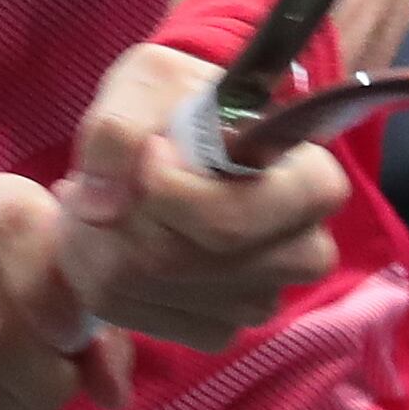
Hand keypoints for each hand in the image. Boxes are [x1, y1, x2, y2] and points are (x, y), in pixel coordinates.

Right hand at [0, 173, 135, 409]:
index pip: (41, 272)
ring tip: (31, 406)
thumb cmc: (0, 266)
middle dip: (47, 385)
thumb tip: (114, 393)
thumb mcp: (52, 269)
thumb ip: (99, 325)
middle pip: (0, 340)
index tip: (72, 342)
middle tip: (59, 385)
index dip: (67, 323)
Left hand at [54, 41, 347, 353]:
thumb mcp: (149, 80)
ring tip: (96, 199)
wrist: (174, 139)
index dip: (169, 192)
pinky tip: (107, 237)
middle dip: (120, 217)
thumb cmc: (178, 103)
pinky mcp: (218, 329)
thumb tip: (102, 206)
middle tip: (97, 177)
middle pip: (183, 260)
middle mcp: (302, 253)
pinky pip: (140, 317)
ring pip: (151, 288)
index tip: (149, 151)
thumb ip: (118, 128)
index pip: (233, 219)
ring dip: (99, 242)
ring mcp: (260, 300)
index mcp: (312, 184)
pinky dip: (102, 275)